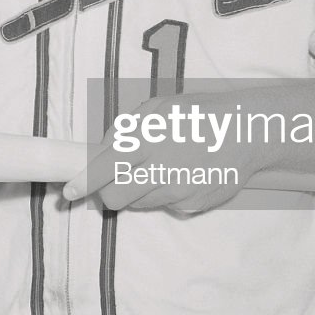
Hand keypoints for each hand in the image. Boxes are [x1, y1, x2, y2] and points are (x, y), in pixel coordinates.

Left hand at [63, 95, 263, 213]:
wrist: (246, 132)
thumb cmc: (197, 114)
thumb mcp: (156, 108)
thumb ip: (124, 131)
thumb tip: (98, 154)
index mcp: (146, 140)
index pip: (103, 169)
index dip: (82, 183)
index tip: (69, 191)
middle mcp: (159, 170)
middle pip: (115, 197)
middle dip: (107, 191)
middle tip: (115, 178)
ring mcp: (176, 191)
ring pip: (137, 203)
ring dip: (136, 191)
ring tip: (157, 167)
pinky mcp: (191, 205)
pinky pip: (163, 205)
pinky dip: (162, 193)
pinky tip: (180, 174)